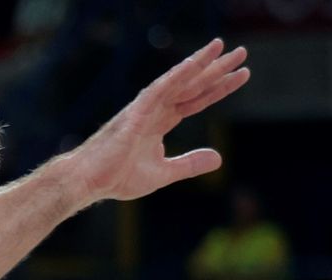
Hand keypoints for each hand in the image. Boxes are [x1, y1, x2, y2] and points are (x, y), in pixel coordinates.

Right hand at [64, 39, 249, 203]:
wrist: (89, 181)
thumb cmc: (116, 177)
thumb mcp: (163, 173)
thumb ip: (189, 164)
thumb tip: (219, 158)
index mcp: (160, 121)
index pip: (196, 100)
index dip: (219, 88)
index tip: (241, 75)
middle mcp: (155, 109)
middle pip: (192, 85)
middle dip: (217, 69)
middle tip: (242, 53)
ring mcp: (145, 108)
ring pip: (178, 81)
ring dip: (200, 63)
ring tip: (222, 47)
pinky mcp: (135, 112)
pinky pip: (159, 89)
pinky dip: (177, 75)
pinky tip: (194, 64)